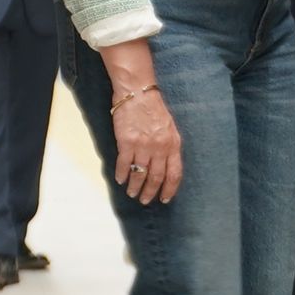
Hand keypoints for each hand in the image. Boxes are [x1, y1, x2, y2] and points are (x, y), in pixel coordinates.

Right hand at [111, 89, 183, 203]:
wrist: (138, 93)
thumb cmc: (154, 109)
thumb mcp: (170, 128)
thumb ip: (169, 147)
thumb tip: (165, 167)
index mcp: (173, 144)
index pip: (174, 173)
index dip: (170, 189)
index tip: (164, 198)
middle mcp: (159, 148)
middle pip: (156, 177)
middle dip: (150, 192)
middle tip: (145, 200)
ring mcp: (143, 146)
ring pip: (139, 173)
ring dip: (135, 186)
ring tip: (132, 193)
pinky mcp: (126, 142)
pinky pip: (124, 164)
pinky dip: (121, 174)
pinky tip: (120, 180)